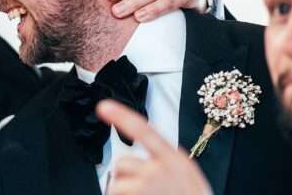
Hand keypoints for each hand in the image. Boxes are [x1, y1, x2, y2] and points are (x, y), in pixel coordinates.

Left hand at [96, 100, 211, 194]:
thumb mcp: (188, 178)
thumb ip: (165, 164)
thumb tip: (137, 161)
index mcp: (175, 160)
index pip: (145, 131)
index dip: (122, 116)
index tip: (103, 106)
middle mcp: (159, 171)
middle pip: (122, 164)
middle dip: (127, 178)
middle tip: (146, 193)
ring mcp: (145, 189)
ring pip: (116, 186)